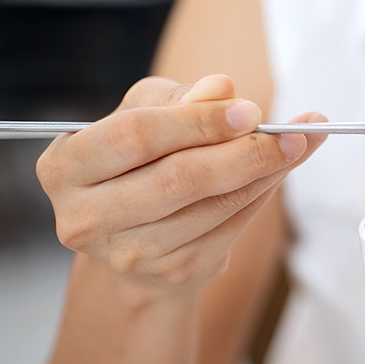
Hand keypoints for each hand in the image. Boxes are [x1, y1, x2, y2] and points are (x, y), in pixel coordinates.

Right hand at [36, 74, 325, 292]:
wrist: (131, 234)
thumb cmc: (138, 158)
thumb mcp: (146, 113)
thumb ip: (180, 99)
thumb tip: (222, 90)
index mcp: (66, 167)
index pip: (136, 136)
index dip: (197, 122)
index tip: (250, 110)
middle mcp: (86, 217)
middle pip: (178, 179)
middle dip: (243, 152)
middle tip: (291, 133)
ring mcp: (128, 254)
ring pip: (212, 207)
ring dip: (265, 173)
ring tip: (299, 145)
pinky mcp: (171, 273)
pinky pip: (230, 229)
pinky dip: (262, 196)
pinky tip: (280, 172)